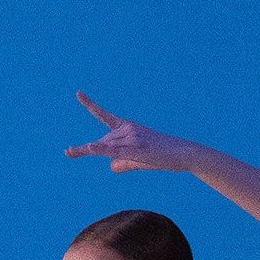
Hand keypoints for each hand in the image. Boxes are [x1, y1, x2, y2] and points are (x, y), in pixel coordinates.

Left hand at [64, 91, 196, 173]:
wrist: (184, 154)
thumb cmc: (163, 156)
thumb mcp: (140, 159)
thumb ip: (123, 162)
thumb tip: (111, 166)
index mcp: (128, 127)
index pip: (104, 116)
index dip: (90, 104)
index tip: (78, 93)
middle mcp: (128, 129)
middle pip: (103, 142)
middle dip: (88, 150)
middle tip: (76, 152)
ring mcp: (132, 139)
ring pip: (108, 150)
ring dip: (105, 156)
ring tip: (121, 156)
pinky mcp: (137, 150)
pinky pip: (115, 151)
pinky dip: (102, 150)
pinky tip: (90, 147)